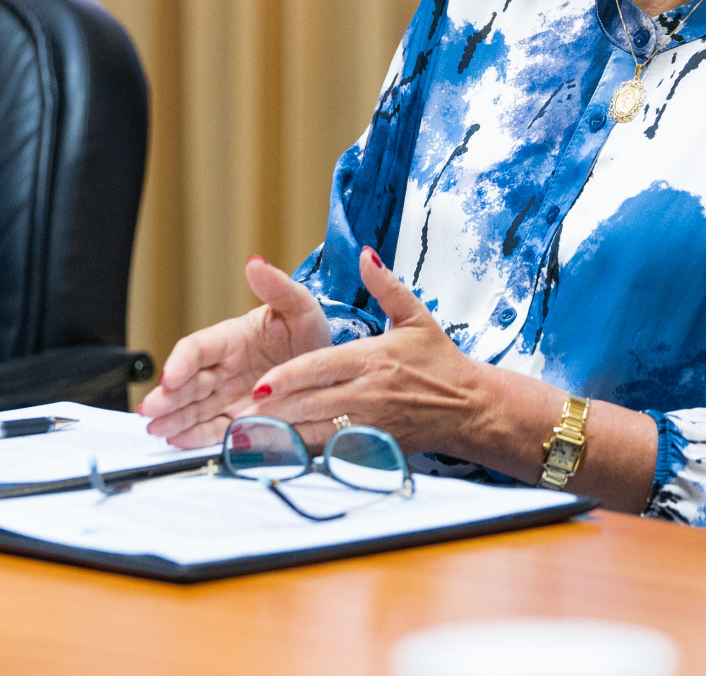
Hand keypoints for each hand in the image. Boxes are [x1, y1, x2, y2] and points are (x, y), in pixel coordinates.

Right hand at [139, 256, 331, 447]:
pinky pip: (214, 428)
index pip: (197, 348)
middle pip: (188, 382)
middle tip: (151, 411)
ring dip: (173, 418)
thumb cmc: (307, 329)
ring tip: (157, 429)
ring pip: (194, 407)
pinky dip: (196, 436)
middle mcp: (223, 368)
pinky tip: (178, 440)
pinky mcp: (238, 418)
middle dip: (167, 396)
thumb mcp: (299, 305)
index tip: (170, 376)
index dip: (181, 361)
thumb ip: (276, 287)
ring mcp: (228, 395)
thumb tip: (255, 263)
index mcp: (231, 338)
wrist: (326, 363)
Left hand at [246, 245, 490, 454]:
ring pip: (316, 431)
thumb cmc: (439, 360)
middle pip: (310, 402)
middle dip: (273, 410)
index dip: (288, 377)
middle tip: (237, 411)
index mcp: (372, 358)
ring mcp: (369, 423)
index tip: (260, 383)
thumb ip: (385, 285)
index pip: (321, 367)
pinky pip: (331, 451)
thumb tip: (364, 253)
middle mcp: (368, 393)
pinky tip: (279, 452)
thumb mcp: (415, 315)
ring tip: (247, 434)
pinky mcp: (372, 446)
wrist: (468, 406)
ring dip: (281, 434)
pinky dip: (303, 452)